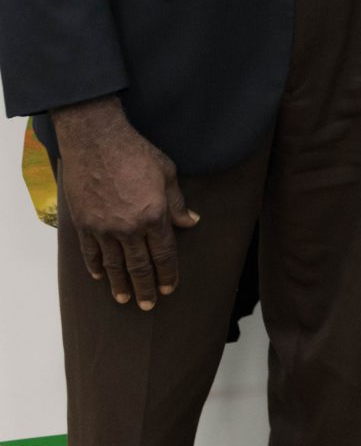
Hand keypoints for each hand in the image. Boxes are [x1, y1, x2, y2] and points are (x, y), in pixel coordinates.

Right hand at [53, 97, 198, 309]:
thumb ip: (178, 202)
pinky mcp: (84, 223)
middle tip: (148, 305)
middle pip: (139, 266)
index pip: (163, 254)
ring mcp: (104, 228)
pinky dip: (96, 266)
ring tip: (125, 299)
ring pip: (114, 265)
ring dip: (120, 284)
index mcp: (154, 215)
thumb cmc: (135, 152)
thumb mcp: (166, 172)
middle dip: (146, 287)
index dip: (168, 274)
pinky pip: (91, 252)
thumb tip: (191, 222)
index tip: (170, 288)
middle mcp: (129, 228)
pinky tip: (100, 276)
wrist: (96, 140)